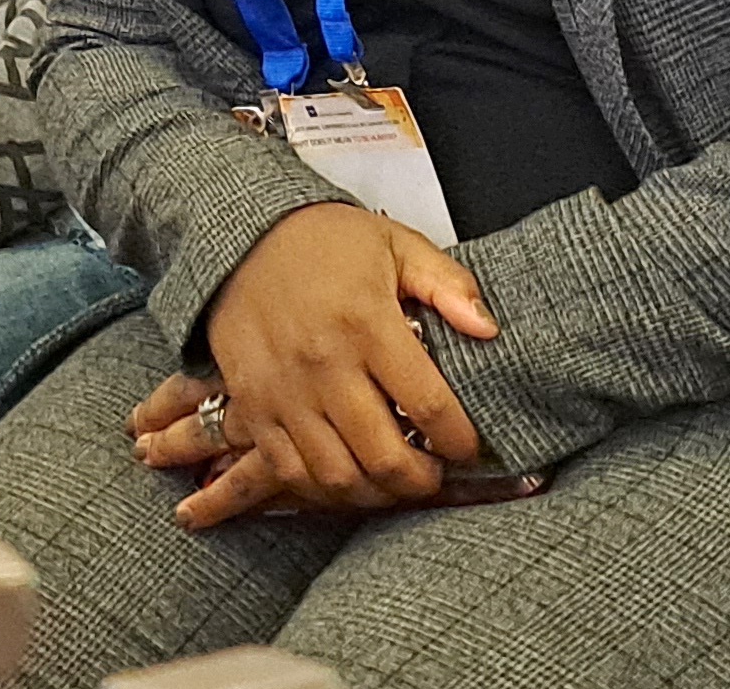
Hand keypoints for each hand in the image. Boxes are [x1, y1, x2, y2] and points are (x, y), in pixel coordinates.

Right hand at [181, 204, 497, 518]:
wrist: (242, 237)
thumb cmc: (323, 242)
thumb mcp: (396, 245)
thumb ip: (448, 285)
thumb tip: (488, 330)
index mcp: (367, 323)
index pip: (429, 405)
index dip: (460, 440)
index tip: (468, 446)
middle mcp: (324, 364)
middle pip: (384, 456)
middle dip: (421, 480)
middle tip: (434, 473)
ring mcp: (284, 391)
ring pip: (337, 476)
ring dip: (375, 492)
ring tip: (394, 479)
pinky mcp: (254, 405)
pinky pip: (288, 471)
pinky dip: (322, 489)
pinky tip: (346, 476)